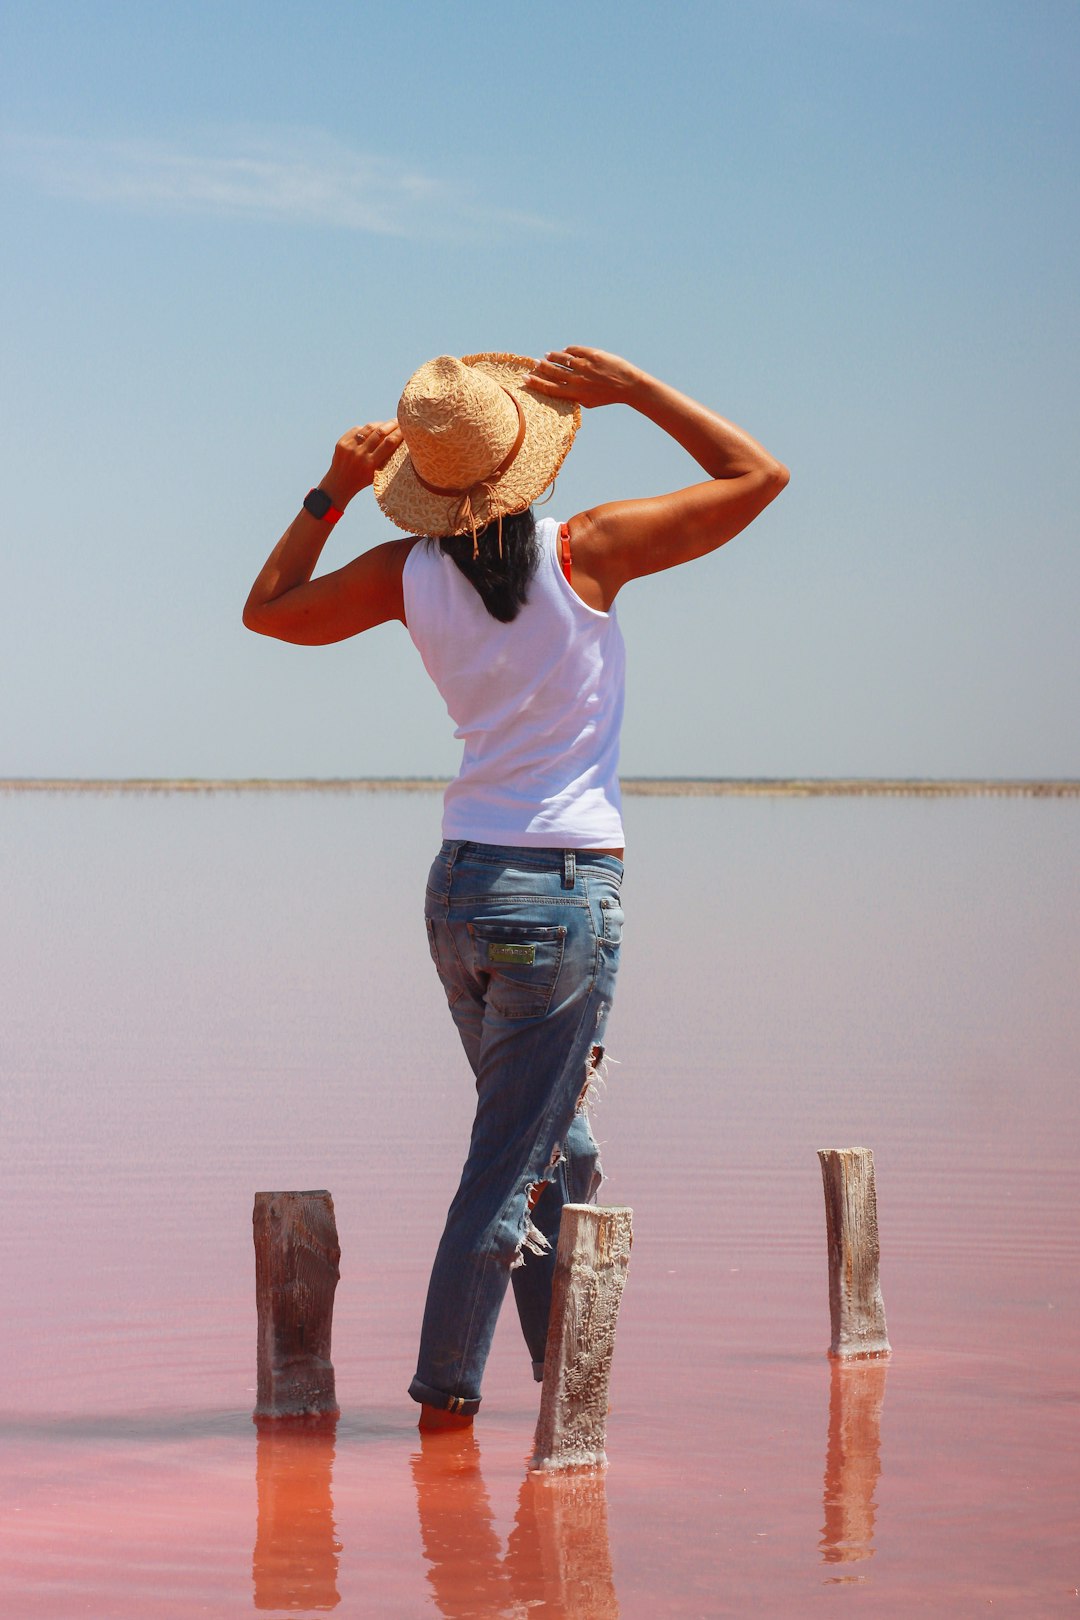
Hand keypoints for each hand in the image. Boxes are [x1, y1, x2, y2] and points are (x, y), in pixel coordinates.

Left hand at [321, 420, 402, 506]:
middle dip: (392, 425)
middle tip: (400, 421)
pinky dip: (367, 428)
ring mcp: (350, 447)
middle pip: (380, 432)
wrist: (339, 484)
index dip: (399, 433)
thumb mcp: (377, 474)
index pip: (389, 443)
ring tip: (388, 423)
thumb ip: (386, 460)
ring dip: (381, 423)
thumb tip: (399, 441)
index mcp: (371, 464)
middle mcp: (360, 454)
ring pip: (369, 428)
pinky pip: (358, 429)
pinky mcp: (342, 442)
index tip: (406, 429)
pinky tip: (374, 428)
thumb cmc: (363, 481)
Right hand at [525, 347, 644, 409]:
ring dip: (553, 357)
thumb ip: (574, 396)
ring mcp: (585, 366)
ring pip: (562, 359)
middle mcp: (578, 380)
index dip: (536, 383)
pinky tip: (564, 351)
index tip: (525, 377)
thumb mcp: (589, 401)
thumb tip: (560, 388)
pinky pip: (575, 351)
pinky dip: (568, 351)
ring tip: (546, 356)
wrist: (628, 385)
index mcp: (575, 394)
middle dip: (541, 367)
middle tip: (534, 363)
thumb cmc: (608, 395)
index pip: (550, 388)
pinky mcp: (592, 355)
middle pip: (553, 372)